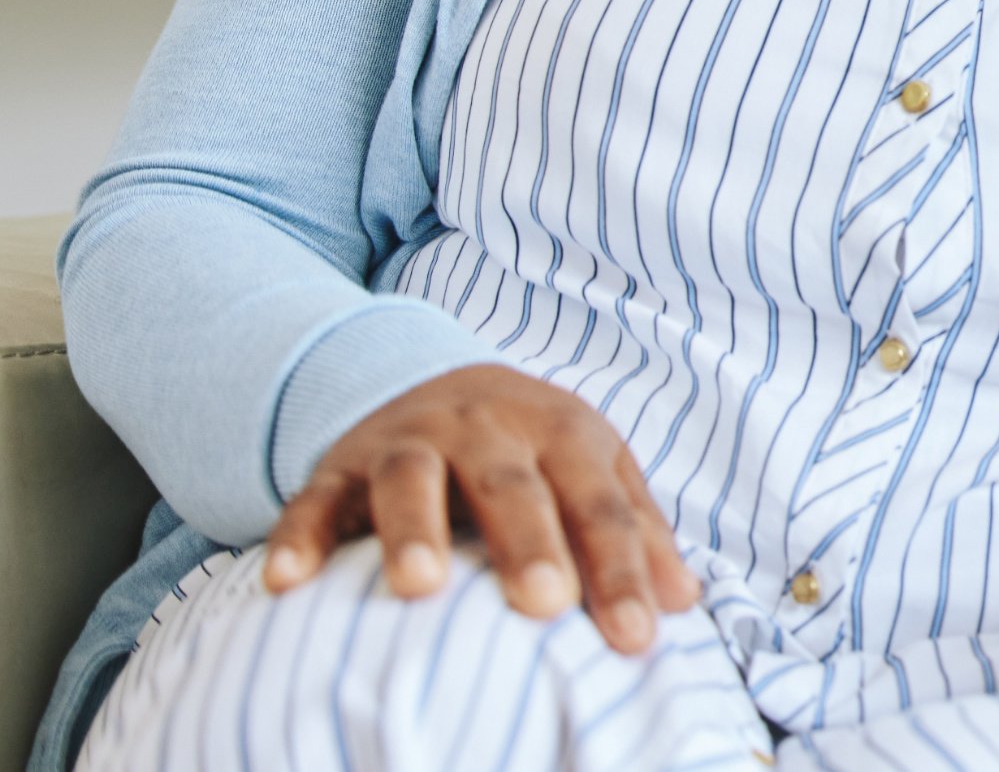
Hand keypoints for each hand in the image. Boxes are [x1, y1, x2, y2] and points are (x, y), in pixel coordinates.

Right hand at [259, 363, 696, 653]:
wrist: (441, 384)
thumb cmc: (534, 453)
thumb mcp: (592, 473)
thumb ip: (636, 532)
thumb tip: (684, 603)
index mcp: (562, 430)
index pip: (600, 503)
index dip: (623, 569)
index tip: (638, 638)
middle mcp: (486, 425)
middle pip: (511, 483)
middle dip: (529, 541)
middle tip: (544, 602)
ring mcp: (408, 441)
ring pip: (410, 478)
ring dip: (413, 529)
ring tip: (419, 587)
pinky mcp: (339, 466)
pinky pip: (314, 500)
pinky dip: (299, 536)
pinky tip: (288, 581)